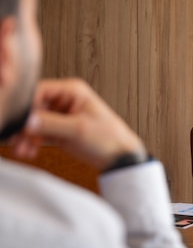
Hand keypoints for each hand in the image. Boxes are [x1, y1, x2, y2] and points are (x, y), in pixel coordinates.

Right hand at [11, 78, 145, 169]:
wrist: (120, 156)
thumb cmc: (108, 138)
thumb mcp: (78, 130)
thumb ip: (51, 124)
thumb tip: (27, 120)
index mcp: (72, 90)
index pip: (39, 90)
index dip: (26, 105)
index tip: (17, 121)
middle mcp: (64, 99)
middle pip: (33, 107)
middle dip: (24, 125)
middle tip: (17, 140)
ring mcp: (60, 114)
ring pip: (33, 121)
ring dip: (25, 136)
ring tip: (23, 150)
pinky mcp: (58, 129)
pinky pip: (38, 132)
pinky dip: (31, 141)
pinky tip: (29, 151)